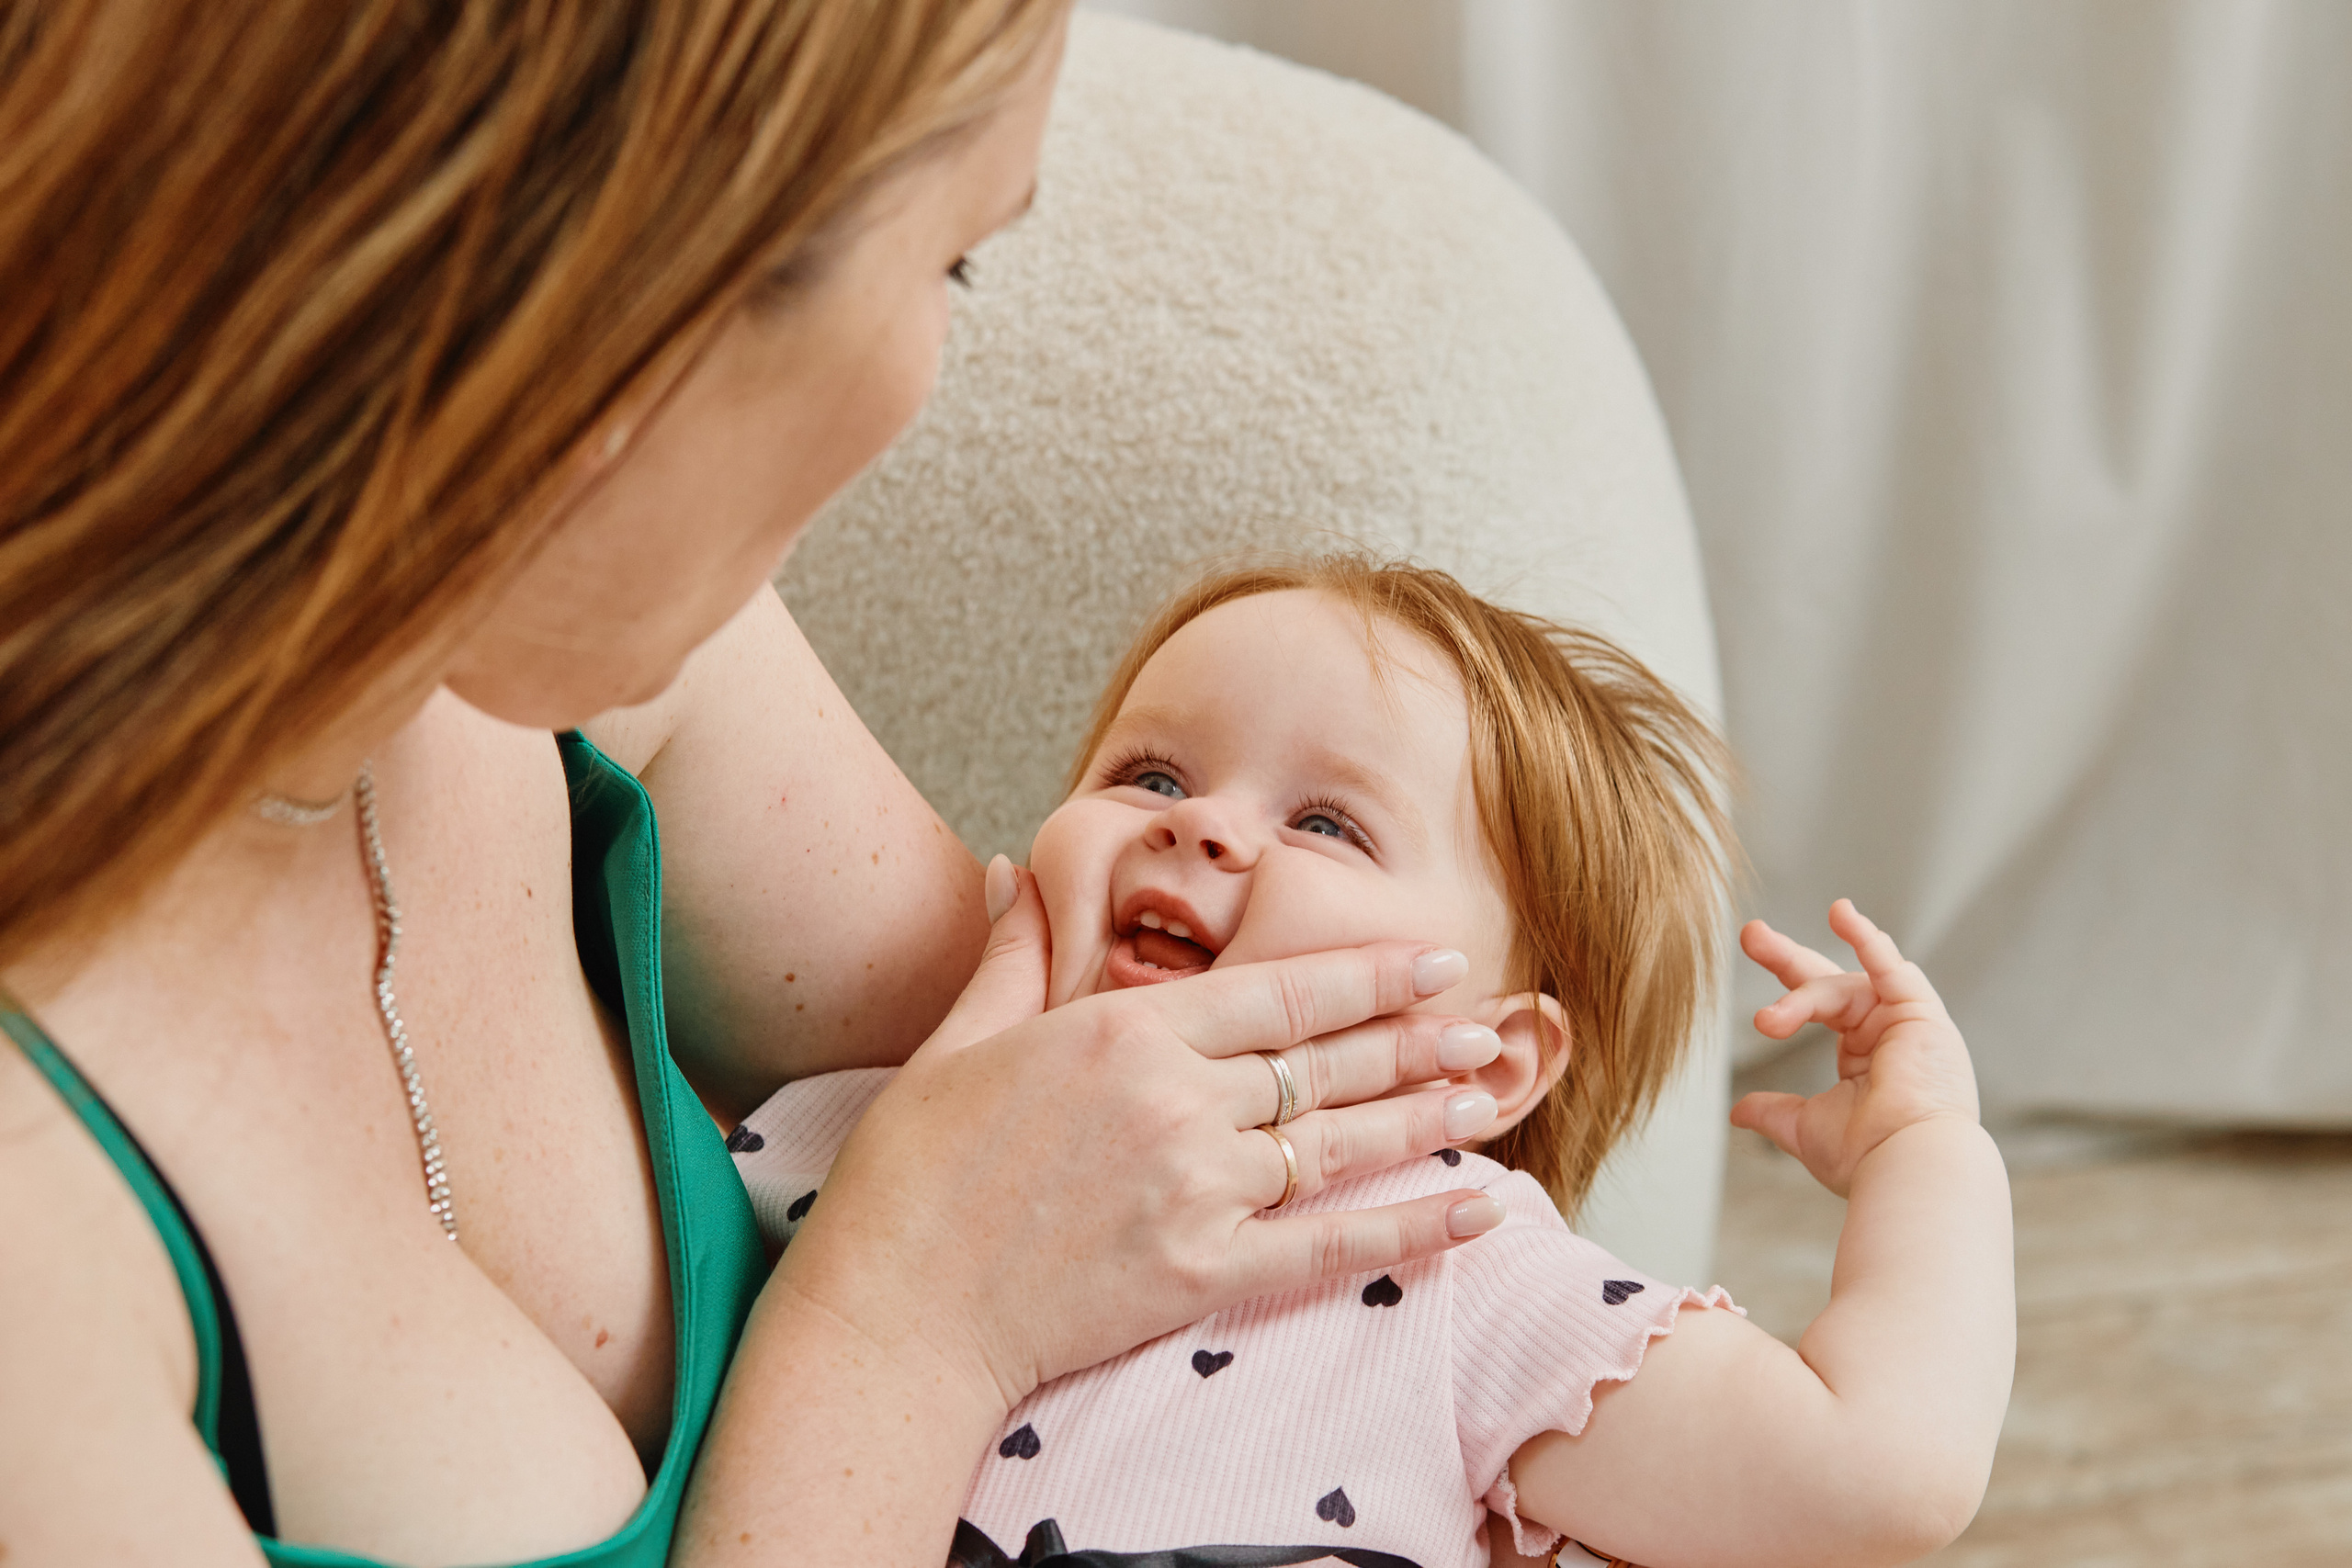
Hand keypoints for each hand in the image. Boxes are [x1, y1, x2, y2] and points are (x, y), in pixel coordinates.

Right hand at [771, 857, 1508, 1411]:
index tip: (1432, 958)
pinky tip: (1475, 1210)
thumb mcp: (956, 1043)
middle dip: (1415, 1041)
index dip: (1366, 975)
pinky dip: (1411, 1227)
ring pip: (1338, 1143)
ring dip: (1423, 1117)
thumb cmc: (910, 1178)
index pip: (1277, 992)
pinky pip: (1330, 1244)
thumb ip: (1014, 956)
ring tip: (1487, 1092)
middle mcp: (1177, 1102)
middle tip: (1485, 1025)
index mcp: (1123, 1033)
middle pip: (1323, 1064)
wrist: (894, 1311)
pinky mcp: (1201, 1273)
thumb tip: (1018, 869)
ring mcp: (1197, 1190)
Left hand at [1730, 899, 1980, 1197]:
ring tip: (1769, 1023)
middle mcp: (1887, 1033)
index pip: (1820, 1007)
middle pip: (1829, 980)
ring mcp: (1906, 1022)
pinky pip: (1892, 968)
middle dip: (1786, 957)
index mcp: (1864, 1056)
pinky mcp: (1923, 1015)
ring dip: (1801, 999)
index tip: (1752, 971)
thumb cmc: (1865, 1156)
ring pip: (1842, 987)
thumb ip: (1774, 1111)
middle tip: (1750, 933)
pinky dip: (1869, 941)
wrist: (1906, 1168)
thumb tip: (1737, 1111)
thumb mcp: (1805, 1127)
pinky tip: (1841, 913)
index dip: (1786, 992)